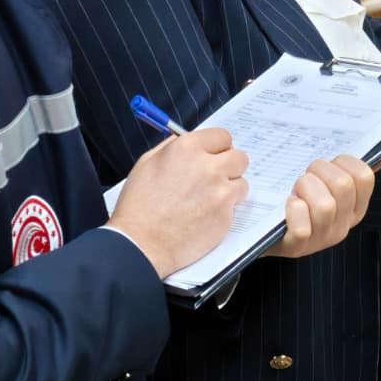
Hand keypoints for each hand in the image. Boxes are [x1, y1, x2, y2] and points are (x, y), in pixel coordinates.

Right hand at [110, 128, 248, 279]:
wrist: (140, 244)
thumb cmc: (139, 206)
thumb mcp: (147, 164)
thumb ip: (172, 147)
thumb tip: (189, 140)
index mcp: (187, 149)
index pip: (222, 137)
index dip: (218, 148)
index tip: (216, 156)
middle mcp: (208, 167)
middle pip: (239, 158)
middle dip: (230, 167)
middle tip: (217, 177)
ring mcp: (220, 192)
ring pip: (241, 183)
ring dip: (229, 190)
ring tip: (207, 201)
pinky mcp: (225, 215)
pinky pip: (235, 207)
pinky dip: (224, 211)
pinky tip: (203, 216)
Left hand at [269, 155, 375, 258]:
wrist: (266, 230)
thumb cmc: (301, 200)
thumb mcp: (328, 184)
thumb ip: (353, 170)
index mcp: (356, 207)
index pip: (364, 177)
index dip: (344, 161)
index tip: (329, 165)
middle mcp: (343, 225)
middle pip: (343, 186)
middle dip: (319, 170)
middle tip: (306, 175)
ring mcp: (321, 239)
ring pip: (325, 206)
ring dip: (304, 187)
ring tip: (295, 190)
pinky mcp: (297, 248)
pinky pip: (302, 229)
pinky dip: (294, 210)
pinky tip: (289, 204)